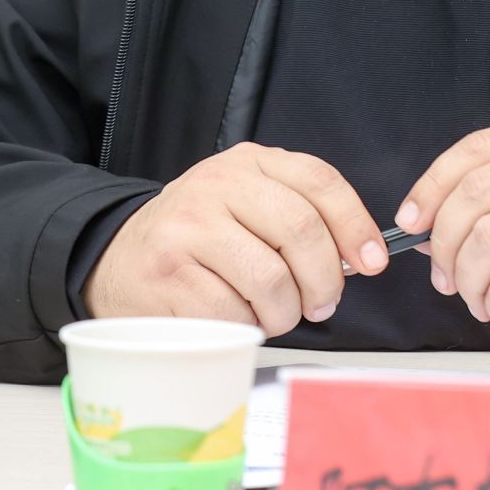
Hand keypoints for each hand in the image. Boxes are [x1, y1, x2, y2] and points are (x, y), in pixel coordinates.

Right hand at [82, 142, 388, 335]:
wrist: (116, 258)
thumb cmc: (197, 237)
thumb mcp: (245, 202)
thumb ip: (299, 213)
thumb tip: (360, 255)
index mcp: (246, 162)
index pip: (320, 182)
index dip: (355, 225)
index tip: (373, 261)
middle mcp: (217, 186)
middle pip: (302, 231)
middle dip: (326, 280)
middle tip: (323, 303)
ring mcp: (189, 229)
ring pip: (272, 280)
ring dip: (287, 312)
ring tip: (277, 314)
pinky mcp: (170, 276)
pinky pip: (235, 313)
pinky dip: (248, 327)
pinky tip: (239, 319)